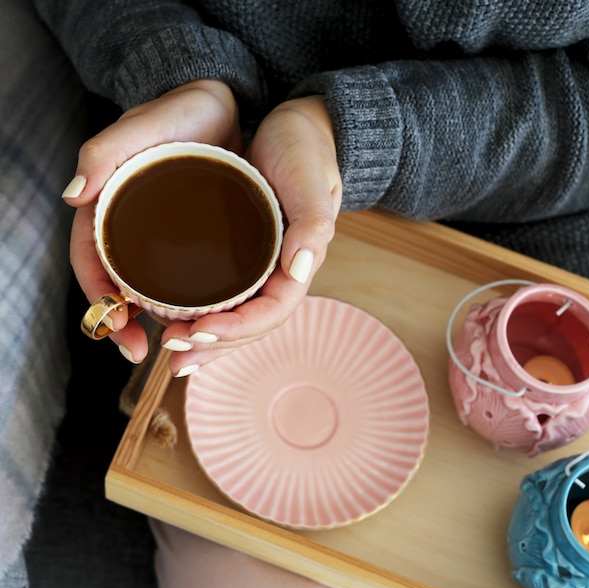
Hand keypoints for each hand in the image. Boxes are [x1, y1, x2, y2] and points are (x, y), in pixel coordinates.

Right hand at [62, 80, 241, 363]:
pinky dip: (184, 302)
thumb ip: (103, 153)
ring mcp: (159, 234)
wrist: (219, 105)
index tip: (120, 333)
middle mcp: (129, 227)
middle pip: (118, 286)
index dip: (100, 302)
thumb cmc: (179, 112)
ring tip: (174, 345)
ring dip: (156, 322)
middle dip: (124, 325)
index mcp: (108, 208)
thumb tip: (72, 196)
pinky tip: (200, 319)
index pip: (92, 264)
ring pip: (148, 288)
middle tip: (143, 353)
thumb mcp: (142, 126)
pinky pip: (181, 276)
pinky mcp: (189, 235)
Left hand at [159, 96, 341, 376]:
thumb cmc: (306, 150)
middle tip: (174, 353)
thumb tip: (299, 270)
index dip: (238, 330)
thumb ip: (313, 223)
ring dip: (203, 339)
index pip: (272, 313)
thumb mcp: (312, 180)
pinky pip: (223, 294)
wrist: (299, 128)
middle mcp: (279, 272)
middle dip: (213, 345)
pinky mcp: (242, 254)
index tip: (200, 331)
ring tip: (169, 351)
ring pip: (234, 316)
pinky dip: (199, 312)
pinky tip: (174, 318)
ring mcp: (261, 267)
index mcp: (299, 263)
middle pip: (249, 325)